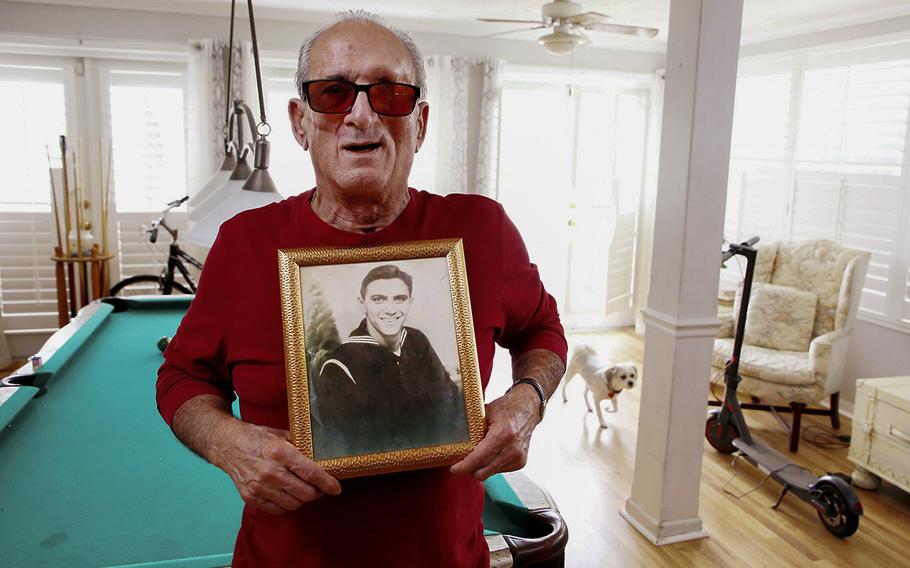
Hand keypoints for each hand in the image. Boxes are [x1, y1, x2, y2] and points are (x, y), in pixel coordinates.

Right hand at [212, 421, 341, 514]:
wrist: (226, 445)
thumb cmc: (255, 437)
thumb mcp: (280, 434)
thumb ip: (300, 446)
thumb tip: (319, 457)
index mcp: (280, 453)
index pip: (311, 473)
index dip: (327, 483)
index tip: (336, 488)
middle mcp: (270, 472)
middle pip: (305, 493)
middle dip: (316, 492)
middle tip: (318, 488)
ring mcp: (259, 487)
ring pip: (293, 504)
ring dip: (302, 500)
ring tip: (303, 491)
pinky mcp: (251, 497)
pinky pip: (277, 509)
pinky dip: (286, 505)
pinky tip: (287, 495)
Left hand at [449, 384, 539, 480]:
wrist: (528, 408)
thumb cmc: (506, 408)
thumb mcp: (485, 413)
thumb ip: (473, 428)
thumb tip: (455, 441)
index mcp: (502, 434)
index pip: (479, 458)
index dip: (464, 466)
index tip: (453, 469)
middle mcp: (512, 449)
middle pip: (483, 472)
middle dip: (470, 469)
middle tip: (462, 462)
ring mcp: (518, 458)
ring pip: (490, 473)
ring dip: (482, 467)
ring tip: (480, 452)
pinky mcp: (521, 463)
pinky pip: (499, 470)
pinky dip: (492, 465)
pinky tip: (493, 452)